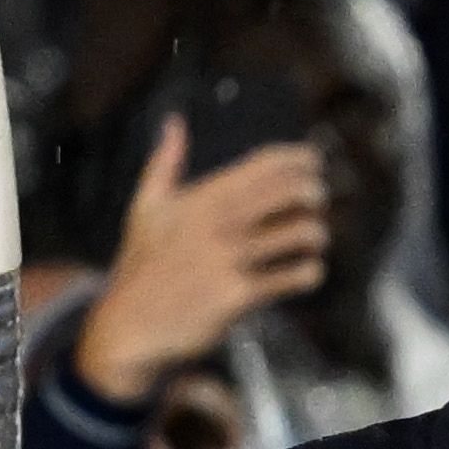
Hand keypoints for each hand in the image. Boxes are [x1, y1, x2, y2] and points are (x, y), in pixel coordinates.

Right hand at [64, 117, 340, 405]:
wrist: (130, 327)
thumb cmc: (141, 266)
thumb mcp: (145, 208)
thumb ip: (164, 162)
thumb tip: (174, 121)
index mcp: (203, 198)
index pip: (265, 165)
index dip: (299, 158)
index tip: (313, 161)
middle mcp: (220, 224)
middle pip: (291, 192)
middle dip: (315, 192)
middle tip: (317, 201)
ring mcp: (232, 260)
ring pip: (301, 234)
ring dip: (317, 235)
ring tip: (313, 239)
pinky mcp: (241, 296)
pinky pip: (294, 277)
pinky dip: (311, 272)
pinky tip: (307, 271)